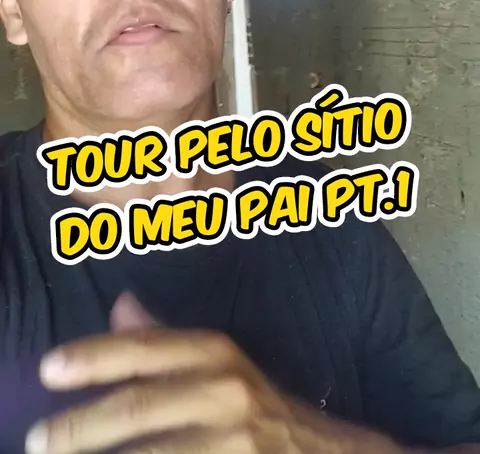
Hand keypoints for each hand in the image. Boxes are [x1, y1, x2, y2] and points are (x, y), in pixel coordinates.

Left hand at [24, 294, 321, 453]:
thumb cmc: (261, 406)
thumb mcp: (219, 362)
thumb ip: (166, 341)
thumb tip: (120, 306)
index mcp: (216, 353)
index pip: (144, 350)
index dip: (93, 357)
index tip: (48, 369)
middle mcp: (226, 392)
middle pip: (137, 408)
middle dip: (80, 428)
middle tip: (37, 440)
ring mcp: (234, 443)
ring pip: (150, 453)